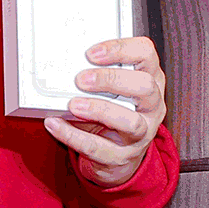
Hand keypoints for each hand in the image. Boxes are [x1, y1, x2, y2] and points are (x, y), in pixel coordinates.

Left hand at [44, 35, 165, 186]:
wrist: (118, 158)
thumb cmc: (114, 112)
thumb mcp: (113, 90)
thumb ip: (98, 74)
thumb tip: (63, 64)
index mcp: (151, 80)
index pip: (146, 54)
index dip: (121, 49)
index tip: (92, 53)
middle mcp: (152, 106)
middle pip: (145, 86)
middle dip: (112, 80)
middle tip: (81, 79)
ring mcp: (142, 134)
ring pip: (131, 122)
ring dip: (99, 110)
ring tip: (73, 105)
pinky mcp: (123, 157)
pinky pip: (99, 147)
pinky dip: (73, 135)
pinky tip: (55, 124)